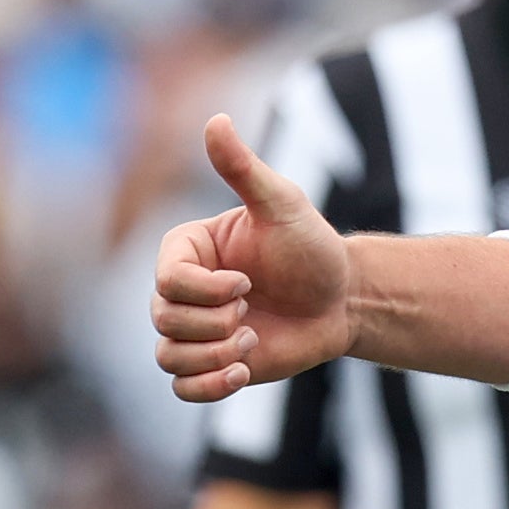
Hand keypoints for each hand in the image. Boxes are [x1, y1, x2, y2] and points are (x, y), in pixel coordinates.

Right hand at [152, 115, 354, 402]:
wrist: (345, 299)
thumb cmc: (313, 248)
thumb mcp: (283, 205)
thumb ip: (244, 169)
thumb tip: (216, 119)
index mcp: (185, 252)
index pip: (166, 281)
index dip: (206, 290)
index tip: (249, 282)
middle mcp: (181, 291)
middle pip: (164, 320)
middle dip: (215, 321)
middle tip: (254, 308)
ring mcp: (194, 330)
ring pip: (169, 357)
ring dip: (215, 354)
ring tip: (253, 339)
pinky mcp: (211, 363)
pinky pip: (182, 389)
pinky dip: (208, 387)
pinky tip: (244, 370)